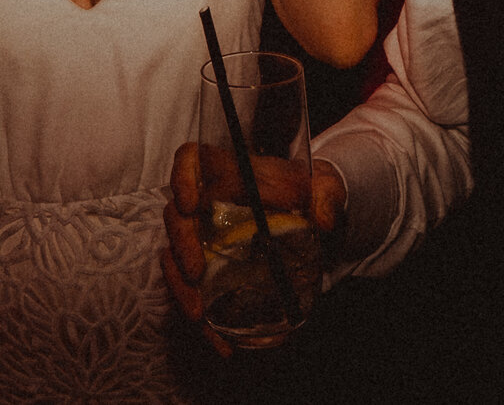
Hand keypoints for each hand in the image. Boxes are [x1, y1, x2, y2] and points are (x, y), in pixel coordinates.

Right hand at [163, 140, 344, 355]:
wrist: (312, 220)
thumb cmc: (312, 195)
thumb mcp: (326, 189)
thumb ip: (327, 196)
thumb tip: (323, 219)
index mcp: (229, 172)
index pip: (191, 160)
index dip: (182, 177)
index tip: (190, 204)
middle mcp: (207, 203)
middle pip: (176, 216)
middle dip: (181, 246)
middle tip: (196, 273)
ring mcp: (203, 237)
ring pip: (175, 258)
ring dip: (180, 288)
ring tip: (198, 316)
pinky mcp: (208, 269)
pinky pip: (193, 292)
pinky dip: (202, 319)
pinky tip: (220, 343)